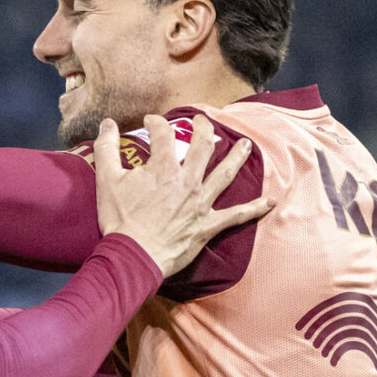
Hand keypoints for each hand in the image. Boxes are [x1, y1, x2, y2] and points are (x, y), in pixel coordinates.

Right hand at [94, 114, 273, 276]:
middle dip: (203, 129)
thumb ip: (107, 148)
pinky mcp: (208, 225)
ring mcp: (201, 203)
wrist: (134, 255)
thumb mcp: (107, 180)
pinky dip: (254, 209)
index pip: (163, 134)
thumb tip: (108, 123)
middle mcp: (187, 181)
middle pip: (202, 147)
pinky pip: (237, 215)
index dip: (157, 123)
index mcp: (163, 168)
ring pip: (225, 174)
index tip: (151, 122)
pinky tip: (270, 202)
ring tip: (247, 145)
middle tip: (202, 121)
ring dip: (237, 157)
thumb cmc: (120, 219)